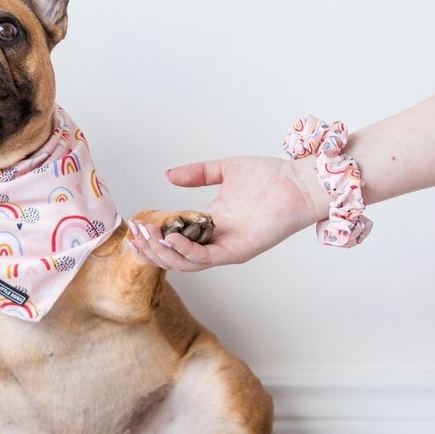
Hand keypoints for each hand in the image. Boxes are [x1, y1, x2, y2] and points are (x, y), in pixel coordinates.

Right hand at [127, 155, 317, 270]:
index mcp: (211, 224)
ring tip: (146, 237)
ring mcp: (227, 247)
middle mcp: (217, 240)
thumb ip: (196, 174)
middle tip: (135, 234)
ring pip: (187, 263)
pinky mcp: (239, 250)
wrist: (300, 182)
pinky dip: (186, 251)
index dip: (154, 235)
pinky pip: (206, 258)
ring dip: (164, 252)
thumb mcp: (224, 170)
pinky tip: (171, 237)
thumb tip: (168, 174)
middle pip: (176, 257)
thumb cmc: (270, 176)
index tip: (135, 225)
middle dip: (152, 248)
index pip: (175, 238)